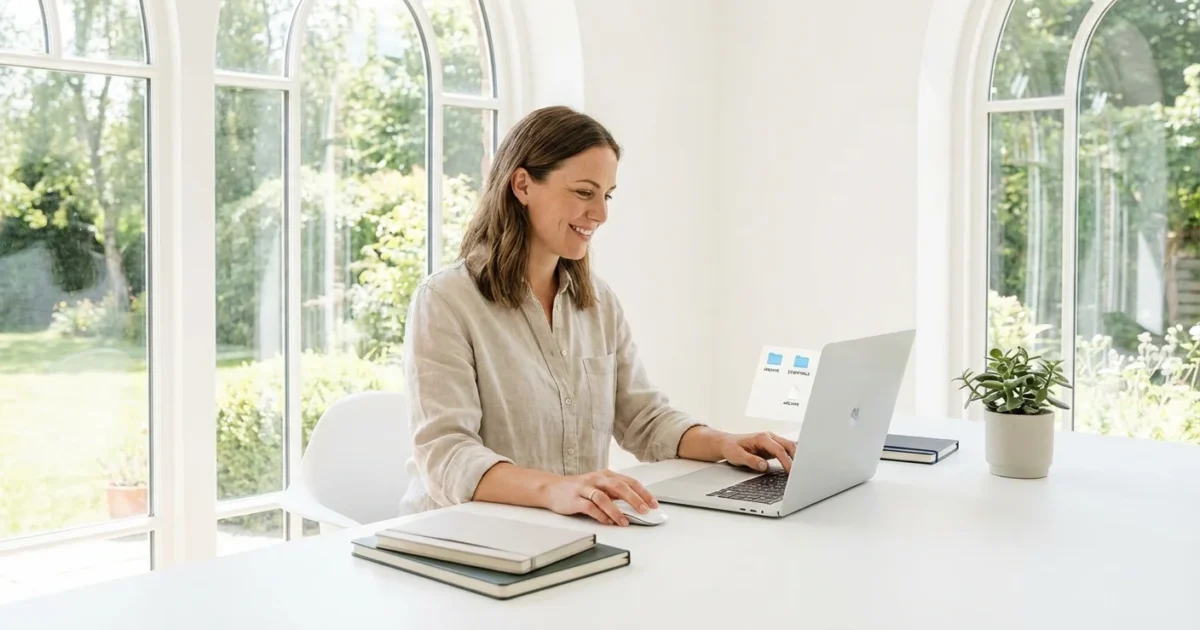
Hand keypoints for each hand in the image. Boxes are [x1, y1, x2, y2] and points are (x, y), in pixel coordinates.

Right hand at [542, 469, 657, 526]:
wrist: (551, 488)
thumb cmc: (578, 489)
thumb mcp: (599, 487)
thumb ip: (614, 494)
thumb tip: (635, 505)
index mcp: (606, 475)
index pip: (629, 481)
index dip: (643, 492)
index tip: (653, 503)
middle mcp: (597, 479)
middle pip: (619, 487)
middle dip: (634, 499)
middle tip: (645, 511)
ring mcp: (585, 488)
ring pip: (604, 498)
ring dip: (617, 511)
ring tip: (625, 522)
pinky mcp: (575, 499)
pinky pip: (590, 507)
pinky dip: (600, 515)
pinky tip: (608, 522)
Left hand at [719, 432, 795, 472]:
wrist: (726, 444)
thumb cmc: (731, 448)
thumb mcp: (737, 456)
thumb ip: (751, 461)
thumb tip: (764, 466)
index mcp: (762, 438)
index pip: (779, 450)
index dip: (786, 462)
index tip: (790, 472)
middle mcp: (769, 437)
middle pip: (789, 445)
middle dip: (797, 458)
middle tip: (800, 473)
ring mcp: (771, 442)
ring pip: (789, 447)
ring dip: (795, 457)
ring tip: (798, 471)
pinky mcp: (772, 447)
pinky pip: (785, 451)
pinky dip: (790, 458)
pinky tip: (793, 467)